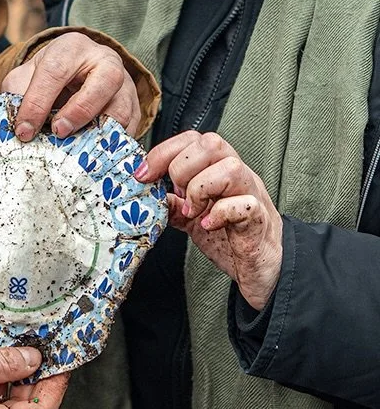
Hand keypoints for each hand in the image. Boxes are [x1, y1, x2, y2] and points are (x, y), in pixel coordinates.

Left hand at [3, 32, 140, 141]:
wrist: (75, 71)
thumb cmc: (48, 75)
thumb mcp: (25, 77)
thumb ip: (18, 96)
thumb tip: (17, 127)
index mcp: (71, 48)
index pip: (55, 72)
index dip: (37, 104)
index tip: (24, 131)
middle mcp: (104, 60)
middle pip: (104, 81)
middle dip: (79, 111)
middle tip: (58, 132)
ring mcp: (124, 83)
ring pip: (121, 108)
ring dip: (98, 133)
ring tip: (76, 148)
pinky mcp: (134, 106)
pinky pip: (131, 129)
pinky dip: (113, 145)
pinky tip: (93, 155)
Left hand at [136, 130, 282, 310]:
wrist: (264, 269)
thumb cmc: (231, 237)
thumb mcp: (193, 218)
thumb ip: (173, 204)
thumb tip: (148, 193)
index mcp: (219, 168)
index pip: (193, 139)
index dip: (163, 152)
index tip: (143, 175)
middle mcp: (238, 175)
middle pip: (212, 144)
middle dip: (182, 168)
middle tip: (177, 196)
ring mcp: (252, 194)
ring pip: (230, 167)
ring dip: (201, 189)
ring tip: (193, 212)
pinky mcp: (260, 220)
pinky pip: (245, 204)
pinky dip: (220, 213)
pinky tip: (208, 226)